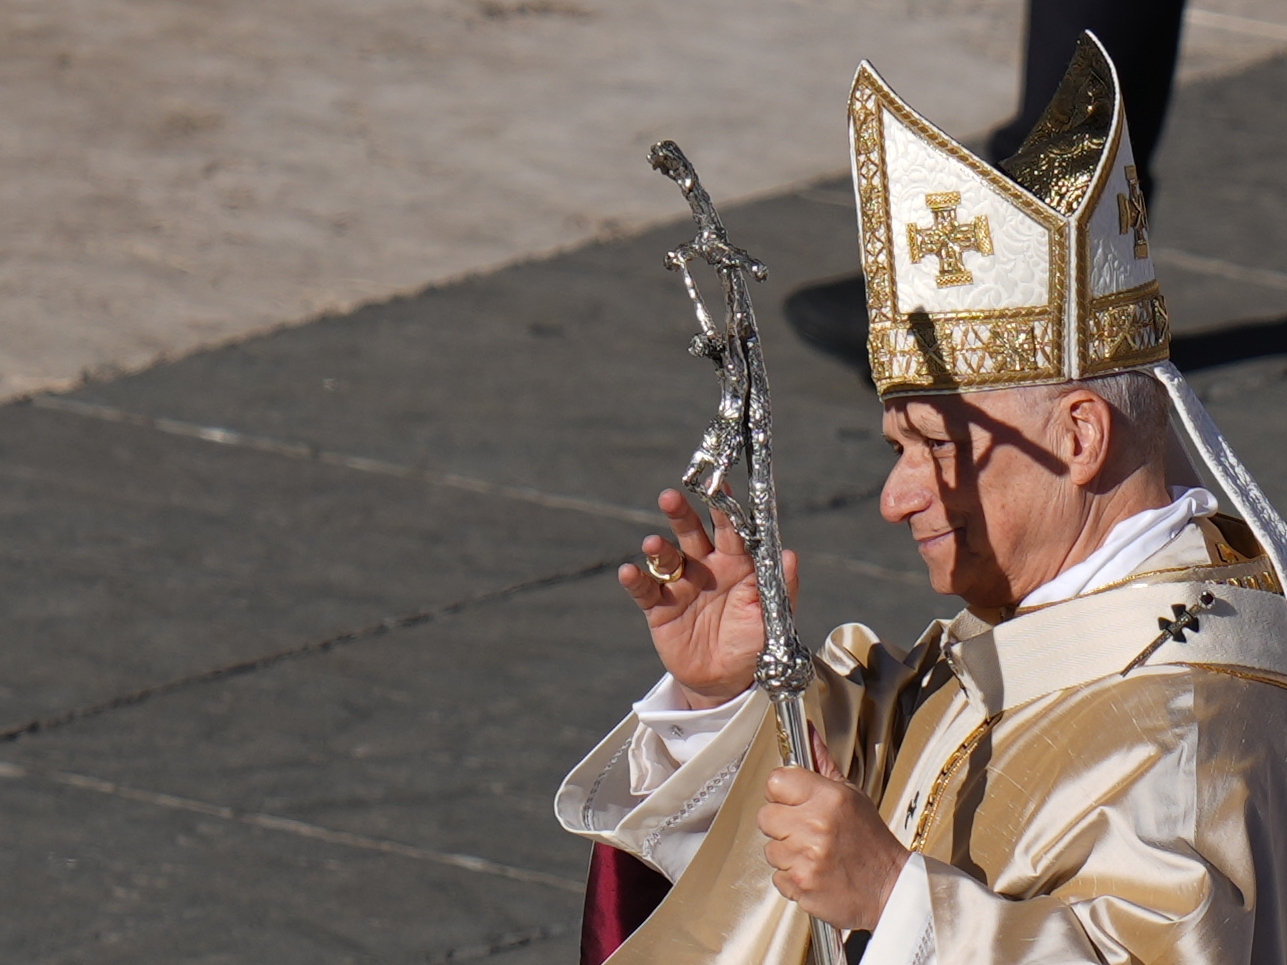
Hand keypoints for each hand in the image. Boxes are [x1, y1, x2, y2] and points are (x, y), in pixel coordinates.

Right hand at [618, 488, 798, 709]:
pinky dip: (635, 580)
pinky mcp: (660, 608)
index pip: (730, 531)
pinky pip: (645, 590)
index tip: (720, 488)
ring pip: (666, 558)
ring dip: (658, 548)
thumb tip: (790, 555)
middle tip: (670, 497)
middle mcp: (706, 568)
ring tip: (653, 544)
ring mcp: (681, 586)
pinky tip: (629, 571)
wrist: (729, 683)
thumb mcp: (774, 618)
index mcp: (736, 564)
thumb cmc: (756, 645)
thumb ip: (781, 586)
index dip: (725, 509)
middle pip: (691, 533)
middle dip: (681, 515)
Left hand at [758, 730, 908, 930]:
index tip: (792, 800)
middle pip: (765, 816)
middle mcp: (815, 826)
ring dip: (787, 852)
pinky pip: (777, 877)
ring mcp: (806, 857)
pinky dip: (792, 877)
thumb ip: (823, 765)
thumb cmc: (871, 841)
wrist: (890, 888)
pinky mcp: (801, 884)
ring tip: (813, 852)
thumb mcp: (852, 795)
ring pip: (770, 849)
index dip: (781, 792)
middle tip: (804, 829)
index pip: (776, 781)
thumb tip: (808, 733)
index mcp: (828, 798)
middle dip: (781, 823)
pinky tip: (813, 871)